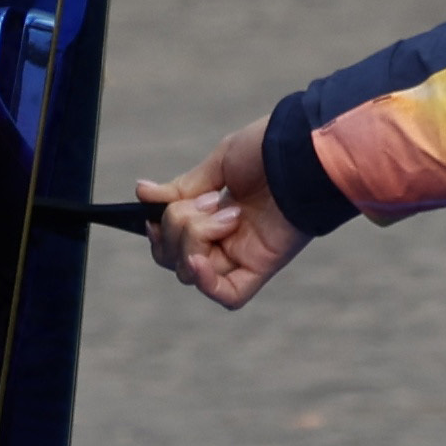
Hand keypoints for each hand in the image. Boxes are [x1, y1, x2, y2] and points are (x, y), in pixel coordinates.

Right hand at [140, 124, 302, 308]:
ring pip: (192, 272)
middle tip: (209, 199)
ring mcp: (243, 255)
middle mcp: (227, 239)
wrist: (302, 151)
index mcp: (216, 214)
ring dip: (195, 238)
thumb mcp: (218, 164)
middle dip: (177, 227)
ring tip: (228, 212)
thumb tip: (142, 194)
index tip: (153, 211)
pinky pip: (228, 295)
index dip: (160, 230)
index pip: (174, 239)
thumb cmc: (268, 150)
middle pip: (176, 257)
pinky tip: (199, 259)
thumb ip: (182, 188)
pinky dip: (206, 282)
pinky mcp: (261, 267)